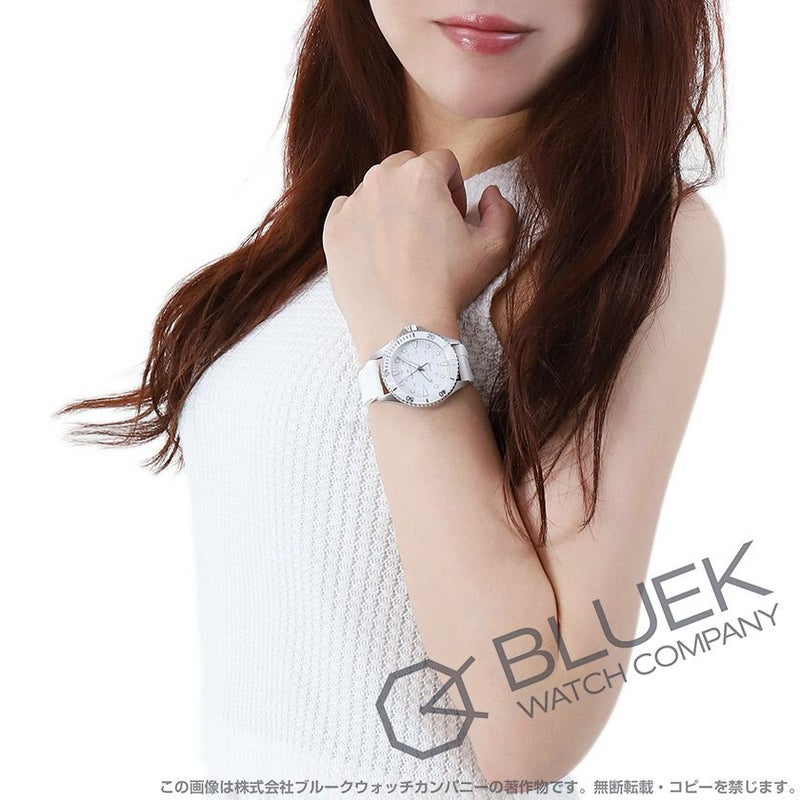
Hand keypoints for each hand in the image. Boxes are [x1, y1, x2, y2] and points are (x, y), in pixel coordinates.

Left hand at [322, 148, 517, 363]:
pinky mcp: (332, 230)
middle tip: (429, 227)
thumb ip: (502, 210)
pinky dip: (362, 222)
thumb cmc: (447, 288)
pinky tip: (378, 250)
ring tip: (403, 242)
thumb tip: (489, 194)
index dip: (454, 187)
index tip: (454, 215)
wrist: (402, 328)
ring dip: (391, 204)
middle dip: (420, 188)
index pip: (443, 161)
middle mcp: (382, 181)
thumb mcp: (494, 249)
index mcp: (421, 176)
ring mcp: (352, 205)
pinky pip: (348, 209)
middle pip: (406, 167)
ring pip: (376, 188)